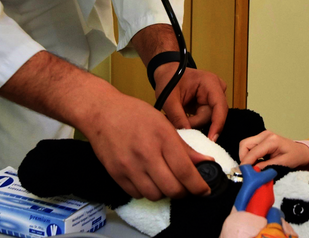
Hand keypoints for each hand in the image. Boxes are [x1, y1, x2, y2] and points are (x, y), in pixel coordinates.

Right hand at [81, 86, 213, 200]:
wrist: (101, 112)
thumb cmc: (135, 114)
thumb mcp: (164, 124)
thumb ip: (185, 147)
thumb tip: (206, 162)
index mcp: (162, 138)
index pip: (185, 171)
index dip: (198, 186)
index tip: (204, 190)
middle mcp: (146, 154)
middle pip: (172, 189)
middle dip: (183, 192)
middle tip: (185, 186)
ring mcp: (129, 166)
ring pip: (155, 195)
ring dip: (164, 193)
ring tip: (164, 181)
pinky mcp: (116, 174)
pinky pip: (137, 194)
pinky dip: (146, 191)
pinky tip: (147, 179)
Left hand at [154, 63, 227, 140]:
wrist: (167, 73)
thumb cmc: (169, 79)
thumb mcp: (169, 98)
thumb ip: (177, 116)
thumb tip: (187, 133)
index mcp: (210, 82)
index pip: (220, 106)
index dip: (217, 124)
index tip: (211, 139)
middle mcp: (216, 89)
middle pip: (213, 115)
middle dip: (195, 122)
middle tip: (177, 124)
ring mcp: (214, 97)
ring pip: (208, 119)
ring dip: (193, 122)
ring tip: (176, 119)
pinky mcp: (209, 104)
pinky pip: (205, 118)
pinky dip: (193, 121)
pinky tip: (183, 119)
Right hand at [238, 130, 308, 169]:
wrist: (300, 151)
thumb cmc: (294, 157)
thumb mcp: (283, 164)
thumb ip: (268, 166)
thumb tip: (254, 170)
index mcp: (272, 140)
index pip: (253, 151)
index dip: (246, 162)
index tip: (242, 173)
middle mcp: (265, 135)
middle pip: (245, 144)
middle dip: (243, 158)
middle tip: (246, 170)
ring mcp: (262, 136)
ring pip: (245, 145)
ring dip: (245, 157)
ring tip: (251, 168)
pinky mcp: (260, 139)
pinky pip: (249, 146)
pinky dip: (248, 155)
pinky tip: (254, 163)